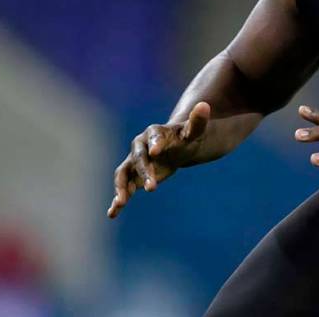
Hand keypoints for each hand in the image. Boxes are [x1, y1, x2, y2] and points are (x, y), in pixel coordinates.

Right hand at [107, 101, 210, 218]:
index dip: (155, 144)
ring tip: (122, 203)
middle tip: (152, 187)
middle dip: (144, 172)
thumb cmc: (186, 137)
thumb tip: (205, 106)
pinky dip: (117, 200)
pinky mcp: (133, 177)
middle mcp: (140, 146)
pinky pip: (123, 188)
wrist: (177, 147)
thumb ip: (198, 121)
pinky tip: (112, 213)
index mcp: (155, 133)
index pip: (154, 138)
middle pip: (138, 159)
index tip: (155, 152)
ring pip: (124, 174)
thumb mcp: (194, 131)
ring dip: (122, 188)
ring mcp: (134, 162)